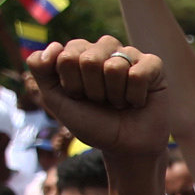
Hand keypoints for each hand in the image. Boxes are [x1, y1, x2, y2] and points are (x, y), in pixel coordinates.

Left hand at [23, 36, 170, 156]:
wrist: (125, 148)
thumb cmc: (93, 124)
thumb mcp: (57, 100)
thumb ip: (41, 70)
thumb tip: (53, 46)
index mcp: (80, 52)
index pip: (66, 55)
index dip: (71, 84)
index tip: (79, 97)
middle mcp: (105, 49)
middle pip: (89, 59)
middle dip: (93, 90)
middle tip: (102, 101)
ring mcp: (130, 54)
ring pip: (114, 67)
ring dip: (115, 95)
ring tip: (120, 102)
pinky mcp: (154, 65)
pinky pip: (138, 73)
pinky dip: (135, 96)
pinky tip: (138, 101)